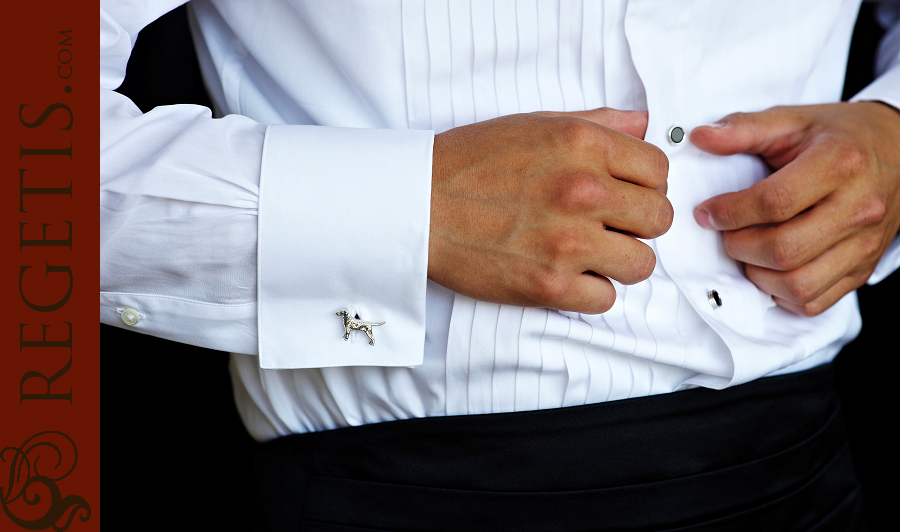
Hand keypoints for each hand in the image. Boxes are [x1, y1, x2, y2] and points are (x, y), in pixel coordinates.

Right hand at [428, 108, 671, 313]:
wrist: (417, 204)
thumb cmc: (469, 162)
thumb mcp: (534, 123)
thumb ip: (595, 124)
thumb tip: (642, 125)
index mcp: (582, 145)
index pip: (659, 170)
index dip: (645, 183)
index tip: (625, 193)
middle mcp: (582, 191)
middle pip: (659, 219)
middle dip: (638, 223)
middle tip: (609, 224)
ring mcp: (567, 243)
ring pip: (641, 264)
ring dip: (620, 261)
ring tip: (591, 254)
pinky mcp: (549, 286)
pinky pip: (606, 299)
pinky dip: (590, 291)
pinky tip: (566, 275)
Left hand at [692, 102, 899, 315]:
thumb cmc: (841, 137)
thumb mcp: (794, 120)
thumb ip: (745, 128)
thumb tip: (700, 137)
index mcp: (840, 164)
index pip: (775, 202)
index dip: (730, 212)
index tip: (707, 212)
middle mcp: (859, 208)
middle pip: (785, 249)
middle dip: (739, 246)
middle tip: (726, 233)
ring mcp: (864, 245)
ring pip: (799, 284)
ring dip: (757, 275)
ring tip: (746, 252)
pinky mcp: (863, 270)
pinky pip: (814, 302)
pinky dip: (781, 295)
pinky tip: (770, 270)